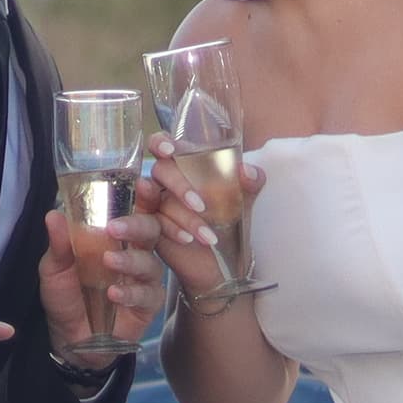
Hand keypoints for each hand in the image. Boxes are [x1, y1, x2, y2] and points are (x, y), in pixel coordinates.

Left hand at [39, 193, 166, 357]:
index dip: (144, 195)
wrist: (69, 338)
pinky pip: (147, 294)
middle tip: (115, 227)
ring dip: (130, 260)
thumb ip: (58, 244)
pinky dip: (130, 292)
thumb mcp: (54, 268)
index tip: (142, 183)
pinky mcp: (147, 304)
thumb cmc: (65, 296)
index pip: (136, 209)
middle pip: (151, 230)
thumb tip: (53, 214)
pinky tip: (113, 293)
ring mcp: (143, 278)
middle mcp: (134, 252)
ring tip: (108, 262)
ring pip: (150, 262)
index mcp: (115, 236)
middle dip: (137, 224)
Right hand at [144, 135, 257, 309]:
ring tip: (208, 235)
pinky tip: (189, 239)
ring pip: (159, 201)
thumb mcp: (245, 201)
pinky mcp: (151, 225)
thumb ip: (251, 183)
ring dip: (184, 216)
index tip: (170, 150)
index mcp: (187, 164)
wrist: (225, 259)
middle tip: (201, 205)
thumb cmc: (231, 220)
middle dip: (180, 186)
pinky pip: (154, 223)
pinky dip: (172, 230)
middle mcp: (167, 181)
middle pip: (161, 171)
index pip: (164, 144)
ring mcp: (156, 203)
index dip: (161, 143)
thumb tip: (247, 171)